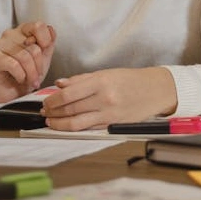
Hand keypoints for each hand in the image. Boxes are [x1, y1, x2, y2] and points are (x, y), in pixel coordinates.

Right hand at [0, 21, 56, 102]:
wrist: (10, 92)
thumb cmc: (27, 73)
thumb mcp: (43, 57)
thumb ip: (48, 42)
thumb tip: (50, 29)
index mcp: (24, 30)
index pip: (39, 26)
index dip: (46, 41)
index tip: (45, 55)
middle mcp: (10, 34)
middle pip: (34, 47)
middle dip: (39, 66)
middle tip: (37, 77)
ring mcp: (0, 44)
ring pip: (25, 57)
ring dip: (31, 74)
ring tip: (31, 81)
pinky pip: (14, 65)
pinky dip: (21, 75)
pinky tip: (20, 79)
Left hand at [40, 67, 176, 130]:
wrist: (156, 90)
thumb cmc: (132, 80)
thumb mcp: (108, 73)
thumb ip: (82, 79)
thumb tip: (60, 84)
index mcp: (102, 81)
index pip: (68, 93)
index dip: (53, 99)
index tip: (46, 100)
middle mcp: (104, 98)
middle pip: (69, 108)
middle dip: (53, 111)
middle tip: (44, 110)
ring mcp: (108, 113)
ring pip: (75, 122)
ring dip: (59, 122)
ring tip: (50, 120)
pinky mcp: (111, 124)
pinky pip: (87, 127)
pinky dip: (73, 127)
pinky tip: (66, 125)